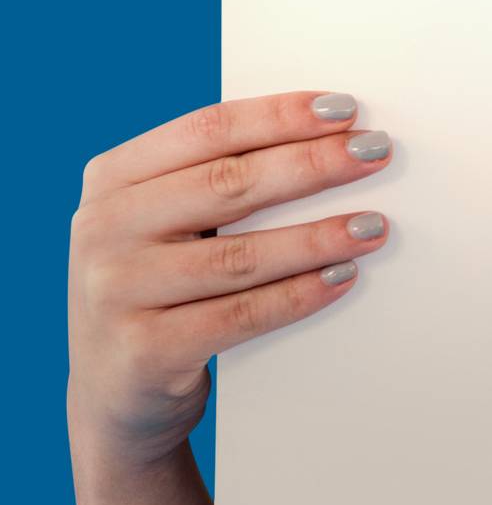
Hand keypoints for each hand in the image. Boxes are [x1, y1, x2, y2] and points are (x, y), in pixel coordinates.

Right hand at [67, 90, 394, 471]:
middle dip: (313, 163)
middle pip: (228, 183)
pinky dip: (298, 294)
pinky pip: (239, 315)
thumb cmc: (163, 283)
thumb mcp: (166, 219)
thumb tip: (330, 135)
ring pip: (239, 254)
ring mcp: (117, 291)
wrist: (114, 396)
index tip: (346, 109)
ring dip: (318, 236)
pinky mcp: (143, 351)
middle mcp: (104, 228)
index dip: (281, 116)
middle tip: (375, 151)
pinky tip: (342, 277)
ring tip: (373, 225)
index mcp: (113, 177)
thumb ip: (221, 174)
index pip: (208, 129)